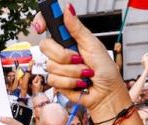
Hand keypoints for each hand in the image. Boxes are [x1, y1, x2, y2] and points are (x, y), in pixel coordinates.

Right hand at [34, 8, 129, 122]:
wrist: (106, 93)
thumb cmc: (104, 70)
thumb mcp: (93, 44)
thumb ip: (77, 28)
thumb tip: (68, 8)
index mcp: (69, 39)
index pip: (49, 26)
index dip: (41, 23)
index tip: (41, 27)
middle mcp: (61, 52)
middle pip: (45, 46)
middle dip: (64, 55)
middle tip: (79, 58)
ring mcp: (58, 67)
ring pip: (51, 66)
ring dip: (72, 72)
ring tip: (84, 73)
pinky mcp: (57, 82)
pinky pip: (54, 80)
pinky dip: (70, 82)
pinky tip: (79, 83)